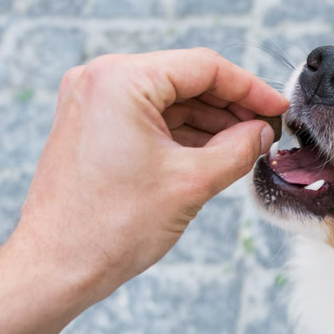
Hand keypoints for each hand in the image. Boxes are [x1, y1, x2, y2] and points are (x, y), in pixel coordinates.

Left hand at [9, 48, 287, 304]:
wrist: (56, 266)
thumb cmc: (111, 227)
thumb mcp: (192, 183)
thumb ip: (238, 149)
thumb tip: (261, 133)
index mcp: (121, 80)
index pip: (204, 67)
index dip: (250, 89)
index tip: (278, 109)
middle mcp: (99, 79)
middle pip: (185, 79)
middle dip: (230, 106)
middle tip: (266, 132)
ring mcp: (90, 101)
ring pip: (168, 98)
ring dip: (208, 120)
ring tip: (245, 146)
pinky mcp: (89, 125)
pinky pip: (148, 116)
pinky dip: (181, 132)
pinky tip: (213, 152)